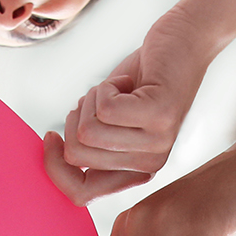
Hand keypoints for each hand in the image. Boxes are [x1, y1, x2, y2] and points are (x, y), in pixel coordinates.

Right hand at [45, 14, 215, 204]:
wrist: (184, 41)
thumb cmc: (141, 79)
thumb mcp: (109, 119)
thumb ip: (86, 144)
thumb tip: (52, 154)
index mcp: (135, 172)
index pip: (81, 194)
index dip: (54, 167)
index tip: (50, 136)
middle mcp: (149, 165)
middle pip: (77, 154)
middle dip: (76, 119)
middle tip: (102, 100)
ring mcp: (157, 142)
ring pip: (88, 131)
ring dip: (92, 100)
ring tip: (118, 90)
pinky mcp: (160, 114)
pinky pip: (105, 108)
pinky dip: (106, 86)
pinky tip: (129, 81)